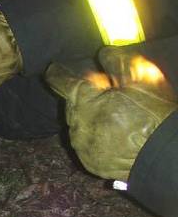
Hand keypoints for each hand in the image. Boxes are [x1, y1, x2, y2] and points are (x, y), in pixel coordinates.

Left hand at [45, 46, 176, 180]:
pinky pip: (86, 145)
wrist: (163, 154)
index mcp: (85, 101)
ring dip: (90, 119)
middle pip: (72, 105)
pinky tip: (114, 136)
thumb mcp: (141, 78)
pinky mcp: (89, 163)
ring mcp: (82, 146)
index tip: (52, 69)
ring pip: (78, 125)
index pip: (62, 82)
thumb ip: (118, 62)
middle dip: (85, 98)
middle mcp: (77, 124)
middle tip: (108, 96)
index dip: (57, 73)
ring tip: (115, 119)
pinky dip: (96, 138)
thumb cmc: (153, 113)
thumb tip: (103, 53)